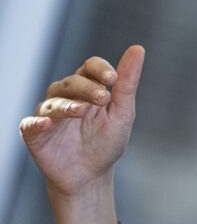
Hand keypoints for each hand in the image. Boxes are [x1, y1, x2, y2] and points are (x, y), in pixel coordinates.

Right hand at [19, 45, 144, 197]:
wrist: (90, 175)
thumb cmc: (107, 141)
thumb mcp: (122, 112)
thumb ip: (128, 83)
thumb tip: (138, 48)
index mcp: (89, 88)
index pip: (90, 67)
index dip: (100, 69)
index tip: (113, 78)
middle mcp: (66, 96)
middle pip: (72, 81)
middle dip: (87, 88)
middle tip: (103, 98)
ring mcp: (49, 114)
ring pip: (53, 101)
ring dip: (67, 104)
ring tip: (81, 111)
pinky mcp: (35, 134)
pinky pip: (30, 124)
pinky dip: (37, 122)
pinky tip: (46, 123)